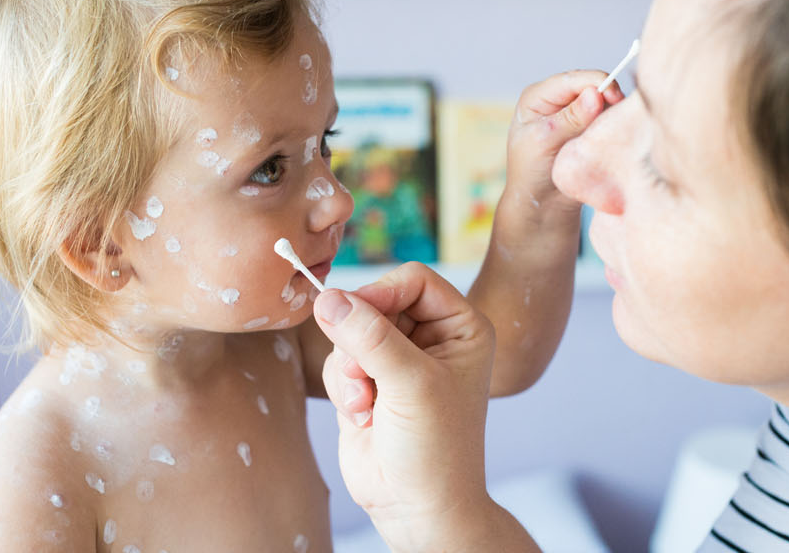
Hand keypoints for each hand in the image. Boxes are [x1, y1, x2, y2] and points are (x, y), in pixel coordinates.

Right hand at [313, 262, 497, 549]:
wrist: (417, 508)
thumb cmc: (436, 449)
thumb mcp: (410, 384)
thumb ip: (370, 336)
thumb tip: (327, 297)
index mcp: (461, 327)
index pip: (413, 280)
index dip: (381, 293)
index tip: (356, 316)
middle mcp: (431, 338)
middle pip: (375, 303)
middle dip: (361, 341)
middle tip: (364, 375)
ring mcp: (397, 361)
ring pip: (350, 333)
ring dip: (350, 369)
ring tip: (368, 404)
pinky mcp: (368, 383)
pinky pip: (338, 361)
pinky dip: (342, 387)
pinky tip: (363, 417)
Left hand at [506, 70, 625, 208]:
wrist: (542, 204)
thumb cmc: (531, 173)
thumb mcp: (544, 142)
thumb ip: (570, 119)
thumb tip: (595, 95)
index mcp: (538, 96)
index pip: (572, 79)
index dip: (596, 83)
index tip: (614, 97)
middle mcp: (557, 100)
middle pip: (591, 85)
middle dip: (607, 96)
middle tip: (618, 117)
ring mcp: (575, 113)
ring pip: (604, 101)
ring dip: (612, 112)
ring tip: (613, 130)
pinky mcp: (589, 128)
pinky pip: (608, 118)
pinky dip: (614, 124)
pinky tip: (614, 135)